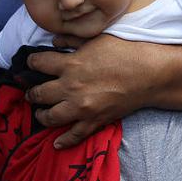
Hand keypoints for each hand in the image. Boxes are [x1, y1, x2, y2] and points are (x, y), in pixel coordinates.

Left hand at [26, 35, 146, 148]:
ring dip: (41, 115)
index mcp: (70, 64)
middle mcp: (70, 87)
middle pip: (38, 93)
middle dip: (31, 92)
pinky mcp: (95, 121)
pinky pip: (74, 135)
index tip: (32, 64)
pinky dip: (63, 140)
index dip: (31, 63)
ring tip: (41, 112)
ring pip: (49, 117)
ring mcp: (82, 107)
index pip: (38, 64)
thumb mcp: (97, 38)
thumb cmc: (126, 52)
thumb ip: (72, 39)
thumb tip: (53, 40)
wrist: (150, 75)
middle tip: (32, 92)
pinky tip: (56, 142)